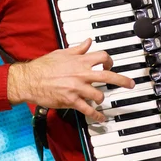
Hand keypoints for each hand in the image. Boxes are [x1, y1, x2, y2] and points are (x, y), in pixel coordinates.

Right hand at [7, 39, 134, 121]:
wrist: (29, 79)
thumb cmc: (43, 66)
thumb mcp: (62, 53)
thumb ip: (78, 49)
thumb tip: (88, 42)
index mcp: (80, 61)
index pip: (102, 57)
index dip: (109, 61)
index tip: (110, 65)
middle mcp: (81, 74)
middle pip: (107, 76)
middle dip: (122, 80)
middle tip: (131, 84)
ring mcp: (77, 88)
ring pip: (99, 95)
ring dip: (102, 98)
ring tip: (101, 100)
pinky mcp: (71, 100)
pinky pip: (88, 110)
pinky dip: (96, 115)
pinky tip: (101, 118)